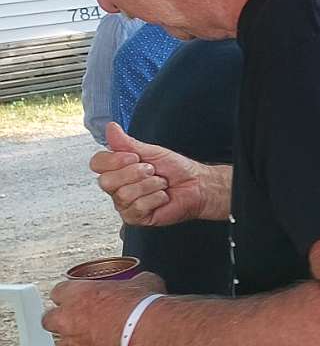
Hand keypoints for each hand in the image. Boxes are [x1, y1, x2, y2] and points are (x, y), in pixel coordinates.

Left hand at [44, 272, 167, 345]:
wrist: (149, 331)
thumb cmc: (141, 306)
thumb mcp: (141, 282)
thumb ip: (133, 282)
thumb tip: (141, 282)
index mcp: (77, 293)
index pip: (59, 291)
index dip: (69, 294)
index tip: (79, 296)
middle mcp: (69, 318)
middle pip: (49, 320)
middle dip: (60, 321)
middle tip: (76, 319)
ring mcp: (76, 342)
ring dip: (69, 343)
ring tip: (83, 340)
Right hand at [89, 123, 211, 226]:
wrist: (197, 185)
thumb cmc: (176, 169)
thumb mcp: (152, 151)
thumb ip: (128, 143)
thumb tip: (111, 127)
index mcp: (117, 169)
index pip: (97, 163)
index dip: (115, 160)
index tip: (135, 157)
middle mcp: (117, 187)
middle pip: (105, 181)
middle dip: (135, 173)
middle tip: (153, 171)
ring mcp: (124, 203)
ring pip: (123, 194)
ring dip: (150, 185)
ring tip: (161, 183)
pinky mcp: (134, 217)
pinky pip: (137, 207)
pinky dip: (156, 198)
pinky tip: (162, 196)